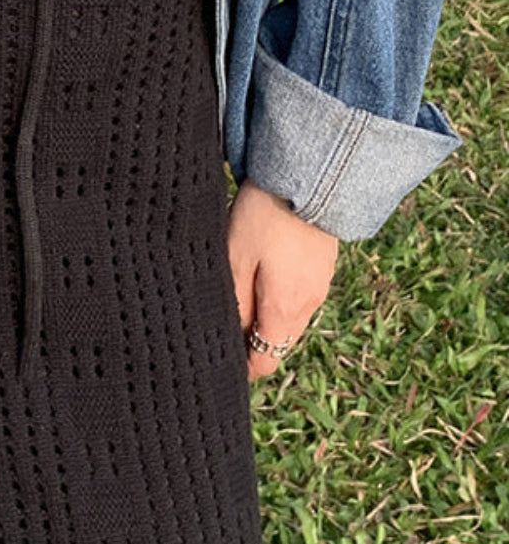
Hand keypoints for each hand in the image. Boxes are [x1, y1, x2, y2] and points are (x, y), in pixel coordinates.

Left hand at [227, 178, 338, 380]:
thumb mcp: (236, 257)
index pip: (265, 361)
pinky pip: (299, 295)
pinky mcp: (323, 267)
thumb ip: (235, 303)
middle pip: (277, 342)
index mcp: (285, 309)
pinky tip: (263, 269)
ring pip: (288, 318)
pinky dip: (280, 294)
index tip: (219, 353)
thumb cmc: (266, 215)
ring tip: (239, 288)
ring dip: (266, 315)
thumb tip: (233, 338)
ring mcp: (319, 286)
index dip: (241, 366)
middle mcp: (308, 305)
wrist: (310, 177)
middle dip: (251, 340)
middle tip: (223, 317)